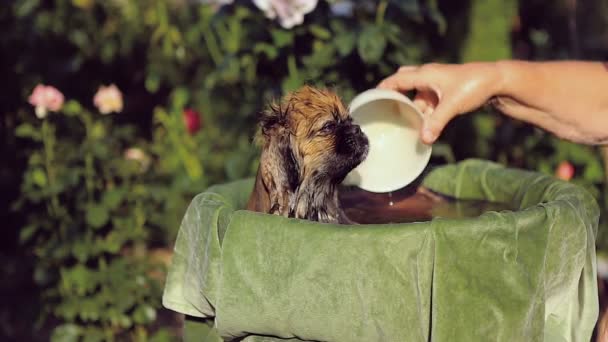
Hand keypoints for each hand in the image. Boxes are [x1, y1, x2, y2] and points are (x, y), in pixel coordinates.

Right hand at [378, 62, 502, 143]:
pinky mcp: (445, 91)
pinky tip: (424, 125)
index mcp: (425, 74)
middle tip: (387, 110)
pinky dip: (425, 112)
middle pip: (404, 82)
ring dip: (414, 109)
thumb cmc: (473, 86)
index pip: (397, 80)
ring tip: (406, 125)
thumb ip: (437, 123)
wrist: (497, 80)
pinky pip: (428, 102)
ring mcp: (437, 84)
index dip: (383, 88)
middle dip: (396, 96)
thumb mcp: (452, 105)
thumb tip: (424, 140)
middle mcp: (428, 77)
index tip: (371, 99)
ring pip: (418, 96)